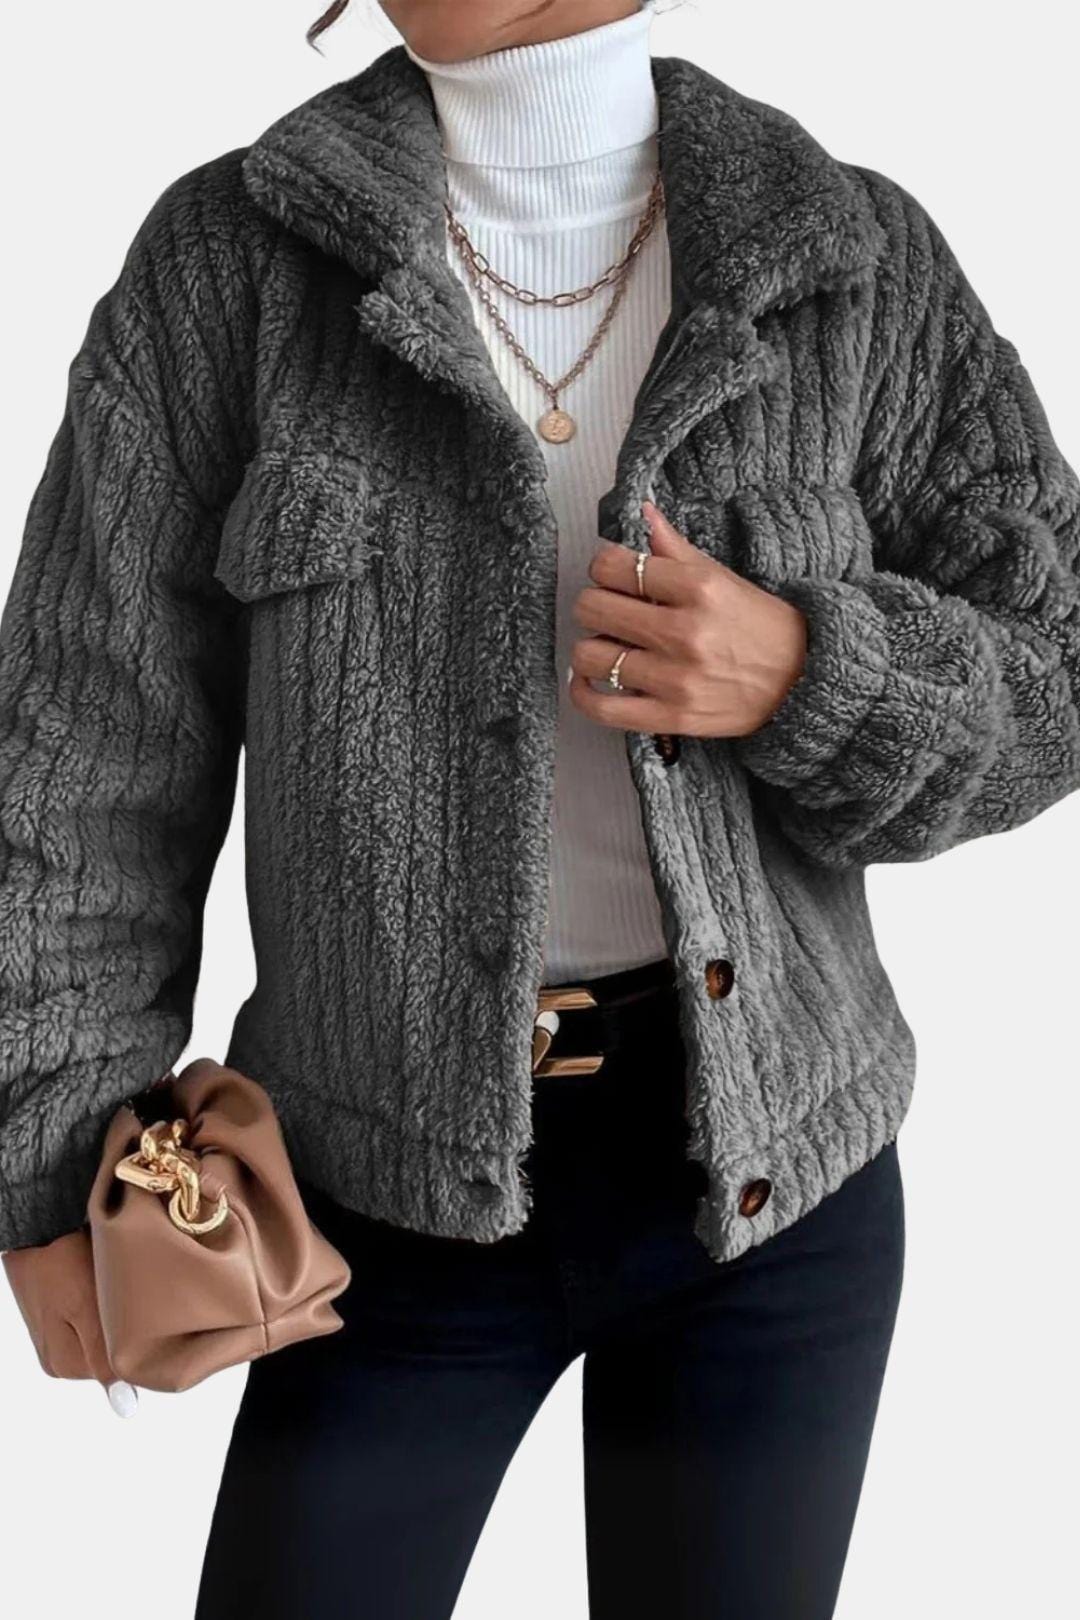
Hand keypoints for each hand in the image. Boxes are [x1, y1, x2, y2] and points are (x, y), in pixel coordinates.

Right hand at [3, 1229, 136, 1412]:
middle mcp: (59, 1362)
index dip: (134, 1341)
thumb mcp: (85, 1308)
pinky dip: (103, 1307)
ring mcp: (57, 1342)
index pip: (119, 1371)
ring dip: (114, 1318)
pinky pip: (93, 1323)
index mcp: (65, 1366)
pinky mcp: (58, 1323)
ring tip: (107, 1288)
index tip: (136, 1313)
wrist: (40, 1227)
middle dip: (123, 1329)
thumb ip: (102, 1357)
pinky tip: (99, 1286)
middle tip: (120, 1295)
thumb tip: (123, 1403)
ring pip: (105, 1339)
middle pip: (111, 1356)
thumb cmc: (62, 1261)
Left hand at [568, 501, 807, 738]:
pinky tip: (590, 681)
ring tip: (608, 647)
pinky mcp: (671, 717)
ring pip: (590, 656)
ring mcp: (675, 679)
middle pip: (593, 608)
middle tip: (609, 611)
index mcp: (698, 589)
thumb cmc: (761, 627)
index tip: (613, 575)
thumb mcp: (723, 579)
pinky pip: (602, 707)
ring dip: (590, 648)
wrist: (803, 682)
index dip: (603, 567)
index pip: (614, 566)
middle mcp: (684, 632)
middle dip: (594, 605)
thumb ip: (676, 549)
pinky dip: (583, 693)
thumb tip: (644, 512)